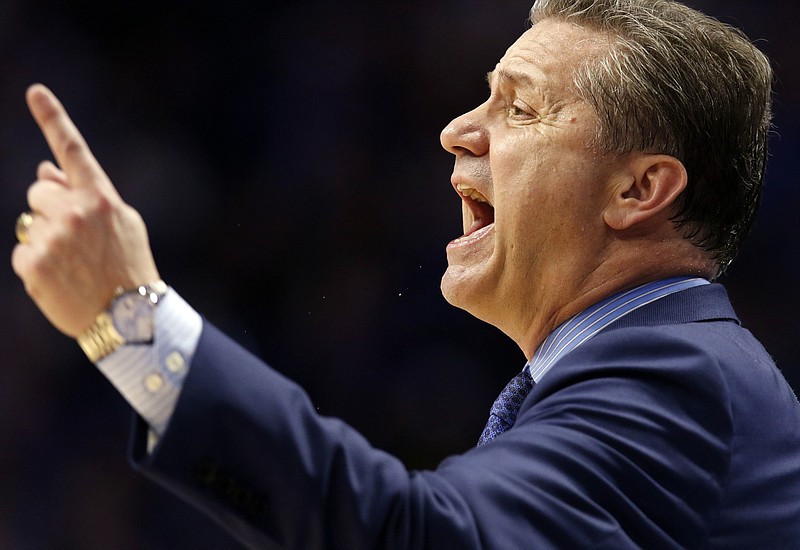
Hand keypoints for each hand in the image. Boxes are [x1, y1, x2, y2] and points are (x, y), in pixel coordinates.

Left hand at [12, 84, 159, 337]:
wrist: (130, 320)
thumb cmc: (130, 268)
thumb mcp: (124, 225)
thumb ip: (88, 195)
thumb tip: (43, 170)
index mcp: (101, 198)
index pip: (74, 151)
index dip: (54, 118)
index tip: (35, 91)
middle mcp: (75, 212)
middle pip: (38, 192)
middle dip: (50, 209)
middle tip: (76, 240)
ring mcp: (52, 237)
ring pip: (28, 222)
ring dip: (44, 237)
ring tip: (73, 265)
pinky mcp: (32, 263)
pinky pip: (22, 252)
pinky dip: (36, 265)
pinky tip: (61, 279)